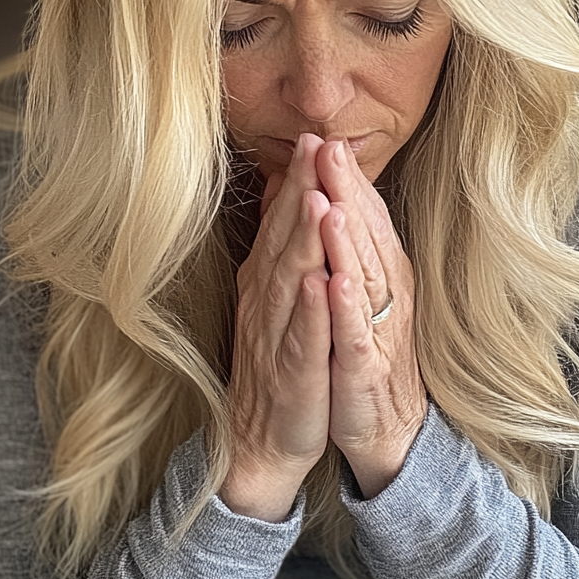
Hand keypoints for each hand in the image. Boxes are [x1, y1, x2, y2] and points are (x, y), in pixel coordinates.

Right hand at [220, 134, 332, 520]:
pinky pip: (303, 339)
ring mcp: (277, 337)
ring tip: (315, 199)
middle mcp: (267, 302)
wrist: (259, 440)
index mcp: (267, 282)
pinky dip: (310, 310)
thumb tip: (285, 195)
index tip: (310, 138)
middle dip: (299, 191)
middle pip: (283, 239)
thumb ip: (279, 249)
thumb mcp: (275, 300)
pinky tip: (318, 283)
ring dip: (302, 240)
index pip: (282, 223)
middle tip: (312, 146)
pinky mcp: (294, 374)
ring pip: (291, 281)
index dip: (296, 180)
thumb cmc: (275, 362)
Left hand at [315, 140, 427, 497]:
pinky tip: (335, 282)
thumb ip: (345, 245)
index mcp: (380, 273)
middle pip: (364, 234)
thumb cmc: (365, 350)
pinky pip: (356, 334)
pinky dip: (346, 308)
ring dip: (348, 239)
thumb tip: (327, 196)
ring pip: (363, 276)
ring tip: (333, 201)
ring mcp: (377, 330)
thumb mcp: (355, 291)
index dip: (346, 179)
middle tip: (329, 147)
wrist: (387, 427)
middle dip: (346, 191)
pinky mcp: (365, 368)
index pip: (363, 216)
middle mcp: (386, 293)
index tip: (326, 138)